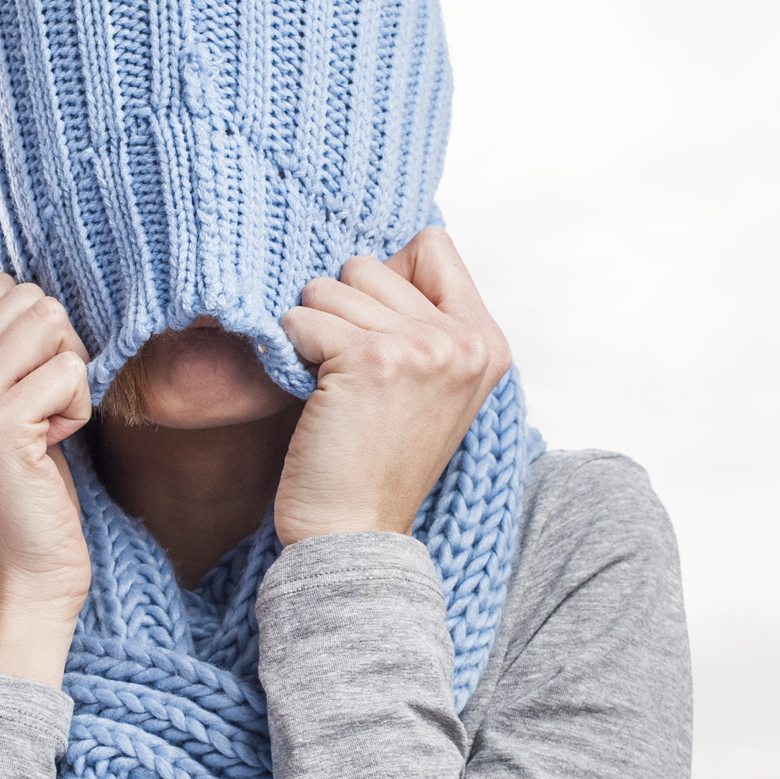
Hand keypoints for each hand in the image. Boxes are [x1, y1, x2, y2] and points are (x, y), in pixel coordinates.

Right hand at [0, 275, 93, 682]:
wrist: (18, 581)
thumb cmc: (23, 494)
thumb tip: (40, 293)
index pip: (3, 288)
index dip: (39, 340)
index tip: (28, 400)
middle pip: (30, 299)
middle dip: (58, 352)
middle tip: (43, 417)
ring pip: (51, 324)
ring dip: (69, 379)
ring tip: (45, 432)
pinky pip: (70, 370)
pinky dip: (78, 409)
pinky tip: (52, 450)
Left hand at [277, 229, 510, 544]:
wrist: (354, 533)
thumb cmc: (375, 461)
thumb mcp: (429, 386)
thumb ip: (424, 321)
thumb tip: (372, 260)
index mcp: (486, 343)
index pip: (434, 245)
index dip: (388, 279)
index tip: (378, 335)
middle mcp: (464, 341)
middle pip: (372, 264)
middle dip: (342, 310)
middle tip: (350, 376)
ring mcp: (424, 348)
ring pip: (330, 286)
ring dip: (314, 332)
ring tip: (334, 388)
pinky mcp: (372, 360)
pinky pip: (303, 318)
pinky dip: (292, 351)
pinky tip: (314, 396)